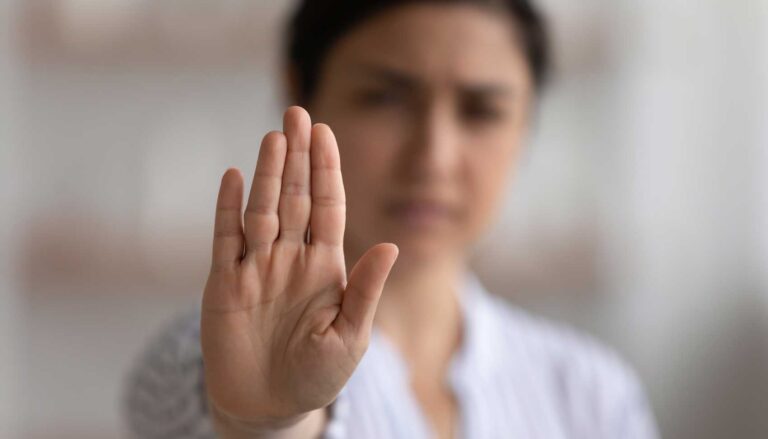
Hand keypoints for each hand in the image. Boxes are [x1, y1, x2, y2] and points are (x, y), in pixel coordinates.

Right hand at [200, 107, 398, 428]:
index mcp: (325, 267)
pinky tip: (235, 177)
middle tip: (298, 113)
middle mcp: (291, 258)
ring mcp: (257, 268)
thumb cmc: (316, 376)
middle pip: (295, 197)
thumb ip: (366, 290)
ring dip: (268, 174)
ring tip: (274, 136)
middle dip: (298, 157)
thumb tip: (392, 245)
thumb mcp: (350, 336)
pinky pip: (226, 239)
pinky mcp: (225, 284)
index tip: (327, 134)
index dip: (327, 171)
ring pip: (263, 210)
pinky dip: (227, 209)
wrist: (269, 407)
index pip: (327, 208)